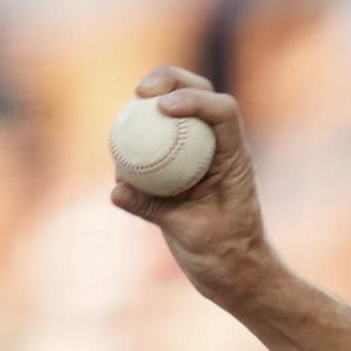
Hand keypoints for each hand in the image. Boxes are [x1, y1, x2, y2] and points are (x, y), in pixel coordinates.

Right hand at [111, 67, 275, 301]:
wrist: (231, 270)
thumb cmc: (224, 254)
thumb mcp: (191, 234)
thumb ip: (155, 210)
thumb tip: (116, 190)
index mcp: (233, 157)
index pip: (223, 111)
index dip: (195, 99)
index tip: (165, 107)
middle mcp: (217, 148)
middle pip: (199, 93)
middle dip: (170, 80)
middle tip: (142, 91)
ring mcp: (197, 155)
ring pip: (176, 111)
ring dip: (151, 99)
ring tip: (129, 108)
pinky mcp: (176, 168)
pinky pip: (154, 141)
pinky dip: (136, 137)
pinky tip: (118, 149)